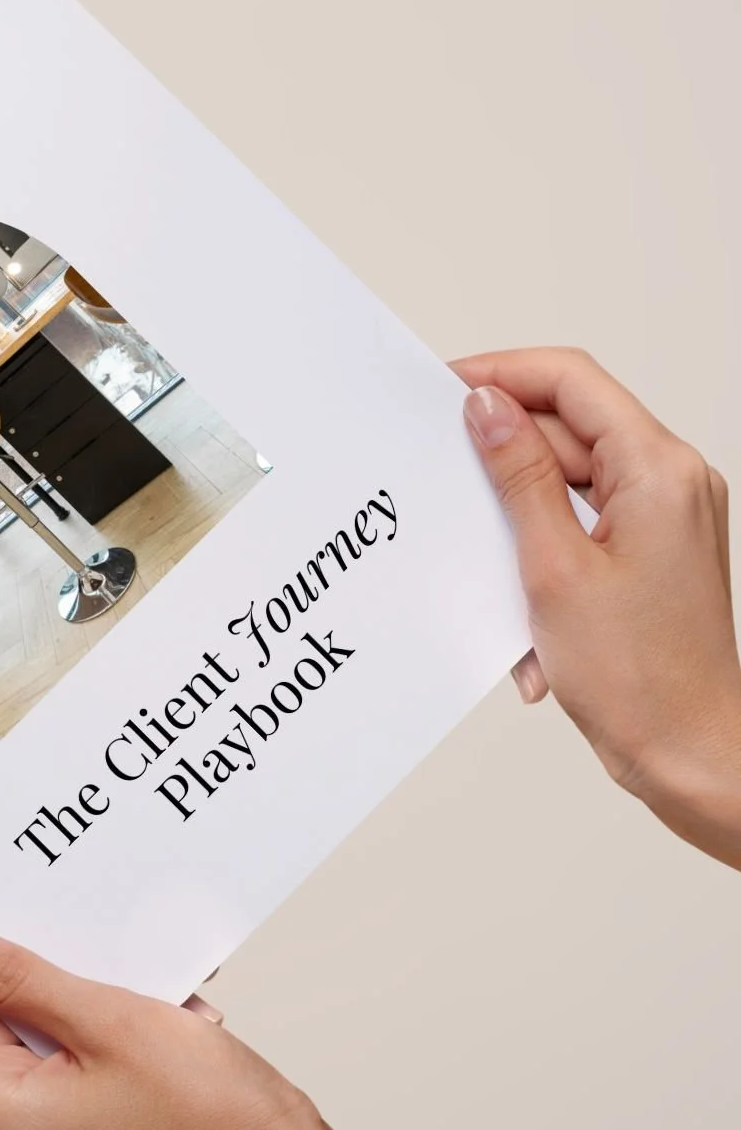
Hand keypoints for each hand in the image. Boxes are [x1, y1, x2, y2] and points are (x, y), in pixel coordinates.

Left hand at [0, 920, 397, 1129]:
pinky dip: (76, 997)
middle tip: (21, 891)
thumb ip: (13, 974)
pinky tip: (126, 976)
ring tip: (93, 940)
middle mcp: (3, 1125)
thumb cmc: (207, 1112)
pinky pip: (49, 1036)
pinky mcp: (72, 1110)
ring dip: (47, 971)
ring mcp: (39, 1120)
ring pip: (11, 1020)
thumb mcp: (105, 1018)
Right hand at [455, 347, 740, 866]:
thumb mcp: (553, 566)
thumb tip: (487, 406)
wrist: (692, 756)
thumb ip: (517, 475)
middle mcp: (671, 482)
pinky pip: (578, 520)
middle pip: (567, 426)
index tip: (443, 390)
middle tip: (438, 470)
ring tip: (487, 558)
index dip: (501, 373)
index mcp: (659, 471)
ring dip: (516, 512)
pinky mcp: (648, 550)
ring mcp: (663, 516)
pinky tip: (524, 606)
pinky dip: (538, 548)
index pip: (571, 381)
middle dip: (500, 451)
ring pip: (566, 477)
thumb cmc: (641, 679)